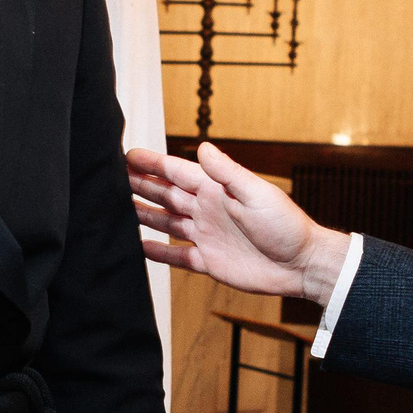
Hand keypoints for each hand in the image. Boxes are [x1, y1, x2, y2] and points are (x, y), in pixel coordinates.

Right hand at [126, 143, 349, 303]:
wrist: (301, 265)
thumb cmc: (286, 225)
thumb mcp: (257, 194)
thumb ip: (227, 173)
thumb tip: (202, 146)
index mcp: (217, 190)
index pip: (177, 172)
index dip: (153, 163)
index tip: (128, 155)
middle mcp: (208, 210)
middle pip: (166, 194)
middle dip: (141, 184)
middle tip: (112, 177)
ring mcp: (206, 235)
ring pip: (167, 222)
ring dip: (144, 214)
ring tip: (117, 208)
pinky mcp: (209, 261)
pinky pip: (177, 256)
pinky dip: (158, 252)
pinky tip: (139, 246)